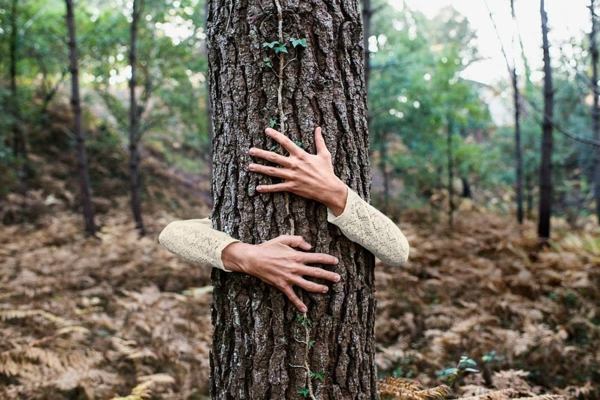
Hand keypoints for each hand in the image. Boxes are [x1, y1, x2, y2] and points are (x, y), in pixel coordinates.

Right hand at [221, 235, 340, 311]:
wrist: (253, 259)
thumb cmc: (268, 247)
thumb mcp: (283, 239)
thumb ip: (298, 241)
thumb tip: (309, 246)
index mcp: (296, 255)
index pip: (316, 257)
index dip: (327, 259)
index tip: (336, 262)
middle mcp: (295, 267)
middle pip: (316, 272)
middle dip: (328, 275)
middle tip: (338, 278)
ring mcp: (289, 278)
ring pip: (307, 285)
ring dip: (318, 288)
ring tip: (326, 290)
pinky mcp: (282, 286)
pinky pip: (292, 296)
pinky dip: (298, 304)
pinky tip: (305, 310)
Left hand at [248, 127, 347, 215]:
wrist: (329, 189)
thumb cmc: (327, 171)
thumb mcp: (324, 154)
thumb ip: (319, 141)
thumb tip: (318, 128)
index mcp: (301, 155)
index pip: (286, 142)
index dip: (276, 135)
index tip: (266, 130)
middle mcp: (294, 165)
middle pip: (274, 157)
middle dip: (261, 153)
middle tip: (250, 150)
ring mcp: (292, 176)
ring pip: (272, 171)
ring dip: (260, 169)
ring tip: (249, 166)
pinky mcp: (292, 187)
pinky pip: (277, 187)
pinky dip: (267, 188)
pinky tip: (258, 188)